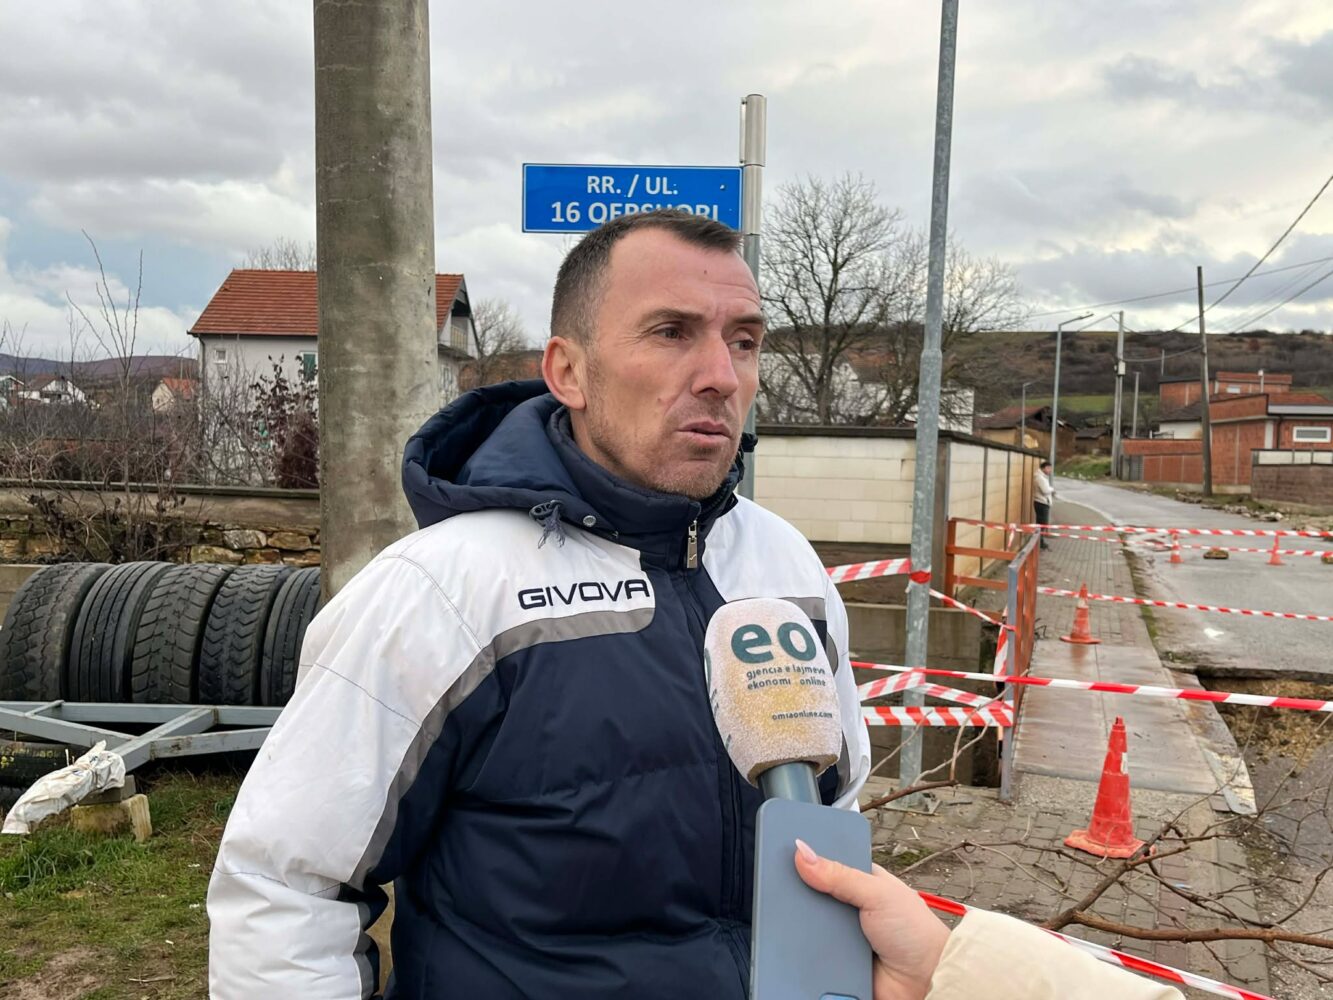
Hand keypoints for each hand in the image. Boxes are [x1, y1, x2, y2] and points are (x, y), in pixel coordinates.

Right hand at [795, 839, 949, 999]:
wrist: (926, 981)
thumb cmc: (916, 933)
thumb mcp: (877, 893)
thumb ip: (839, 874)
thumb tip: (804, 852)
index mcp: (862, 882)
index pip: (828, 863)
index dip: (808, 858)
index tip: (785, 853)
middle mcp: (851, 907)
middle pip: (813, 895)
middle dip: (802, 894)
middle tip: (784, 888)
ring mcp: (843, 935)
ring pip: (809, 925)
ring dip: (803, 924)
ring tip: (793, 919)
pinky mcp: (837, 961)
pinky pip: (812, 953)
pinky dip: (806, 950)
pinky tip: (799, 944)